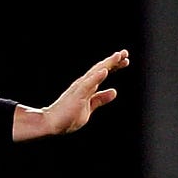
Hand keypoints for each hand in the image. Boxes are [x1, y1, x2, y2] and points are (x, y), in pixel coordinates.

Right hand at [13, 49, 128, 141]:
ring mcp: (79, 89)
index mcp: (87, 87)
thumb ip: (100, 99)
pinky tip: (104, 71)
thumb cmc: (67, 117)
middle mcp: (83, 84)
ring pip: (95, 73)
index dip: (114, 66)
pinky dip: (96, 77)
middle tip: (125, 52)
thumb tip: (114, 91)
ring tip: (117, 56)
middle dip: (113, 61)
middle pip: (100, 69)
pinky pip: (88, 85)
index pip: (102, 73)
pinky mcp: (76, 95)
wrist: (51, 124)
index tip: (125, 60)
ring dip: (107, 64)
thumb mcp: (89, 107)